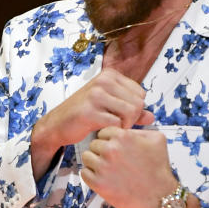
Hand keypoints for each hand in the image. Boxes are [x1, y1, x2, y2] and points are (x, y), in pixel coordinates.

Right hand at [30, 69, 153, 178]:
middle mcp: (103, 81)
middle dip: (132, 119)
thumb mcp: (109, 108)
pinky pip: (117, 123)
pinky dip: (114, 131)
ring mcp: (95, 95)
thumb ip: (132, 112)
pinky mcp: (89, 111)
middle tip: (117, 125)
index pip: (141, 93)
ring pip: (131, 112)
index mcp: (109, 75)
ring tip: (112, 128)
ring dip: (125, 125)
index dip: (135, 109)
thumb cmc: (83, 115)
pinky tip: (103, 131)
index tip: (121, 116)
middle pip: (138, 103)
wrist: (56, 125)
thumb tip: (152, 117)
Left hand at [80, 126, 177, 207]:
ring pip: (87, 157)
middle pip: (93, 144)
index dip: (109, 140)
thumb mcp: (157, 140)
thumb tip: (128, 125)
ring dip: (94, 162)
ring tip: (107, 170)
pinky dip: (91, 175)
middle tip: (112, 161)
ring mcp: (103, 167)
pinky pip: (84, 173)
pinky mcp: (98, 183)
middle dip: (101, 151)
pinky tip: (104, 178)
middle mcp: (111, 150)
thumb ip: (140, 129)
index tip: (115, 148)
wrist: (160, 196)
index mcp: (123, 137)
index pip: (103, 132)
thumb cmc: (159, 169)